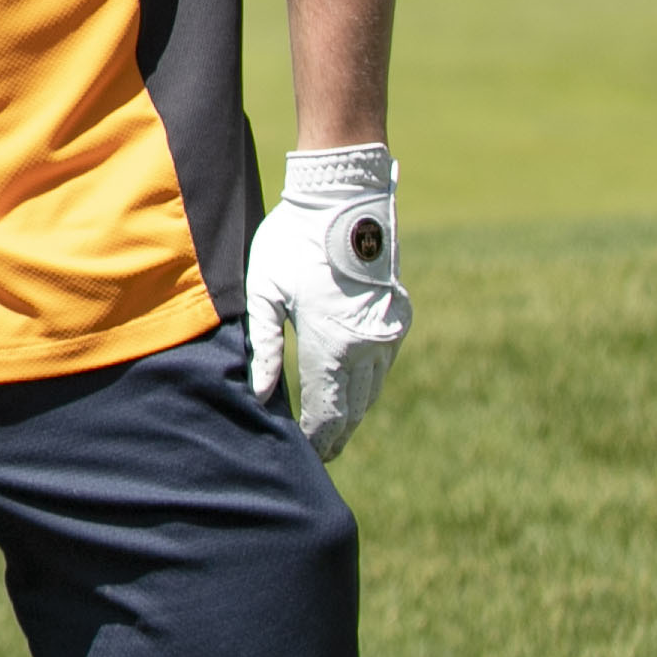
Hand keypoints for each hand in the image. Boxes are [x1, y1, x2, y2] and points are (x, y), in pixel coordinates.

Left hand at [246, 145, 409, 460]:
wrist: (344, 201)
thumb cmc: (293, 242)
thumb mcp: (264, 291)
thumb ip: (262, 345)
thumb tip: (258, 394)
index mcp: (333, 344)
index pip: (327, 409)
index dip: (316, 436)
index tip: (305, 455)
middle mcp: (368, 346)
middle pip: (353, 407)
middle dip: (335, 431)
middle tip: (320, 453)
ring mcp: (388, 332)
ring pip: (372, 389)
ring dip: (353, 409)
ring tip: (332, 428)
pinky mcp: (398, 317)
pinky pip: (383, 364)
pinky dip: (367, 383)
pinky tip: (351, 388)